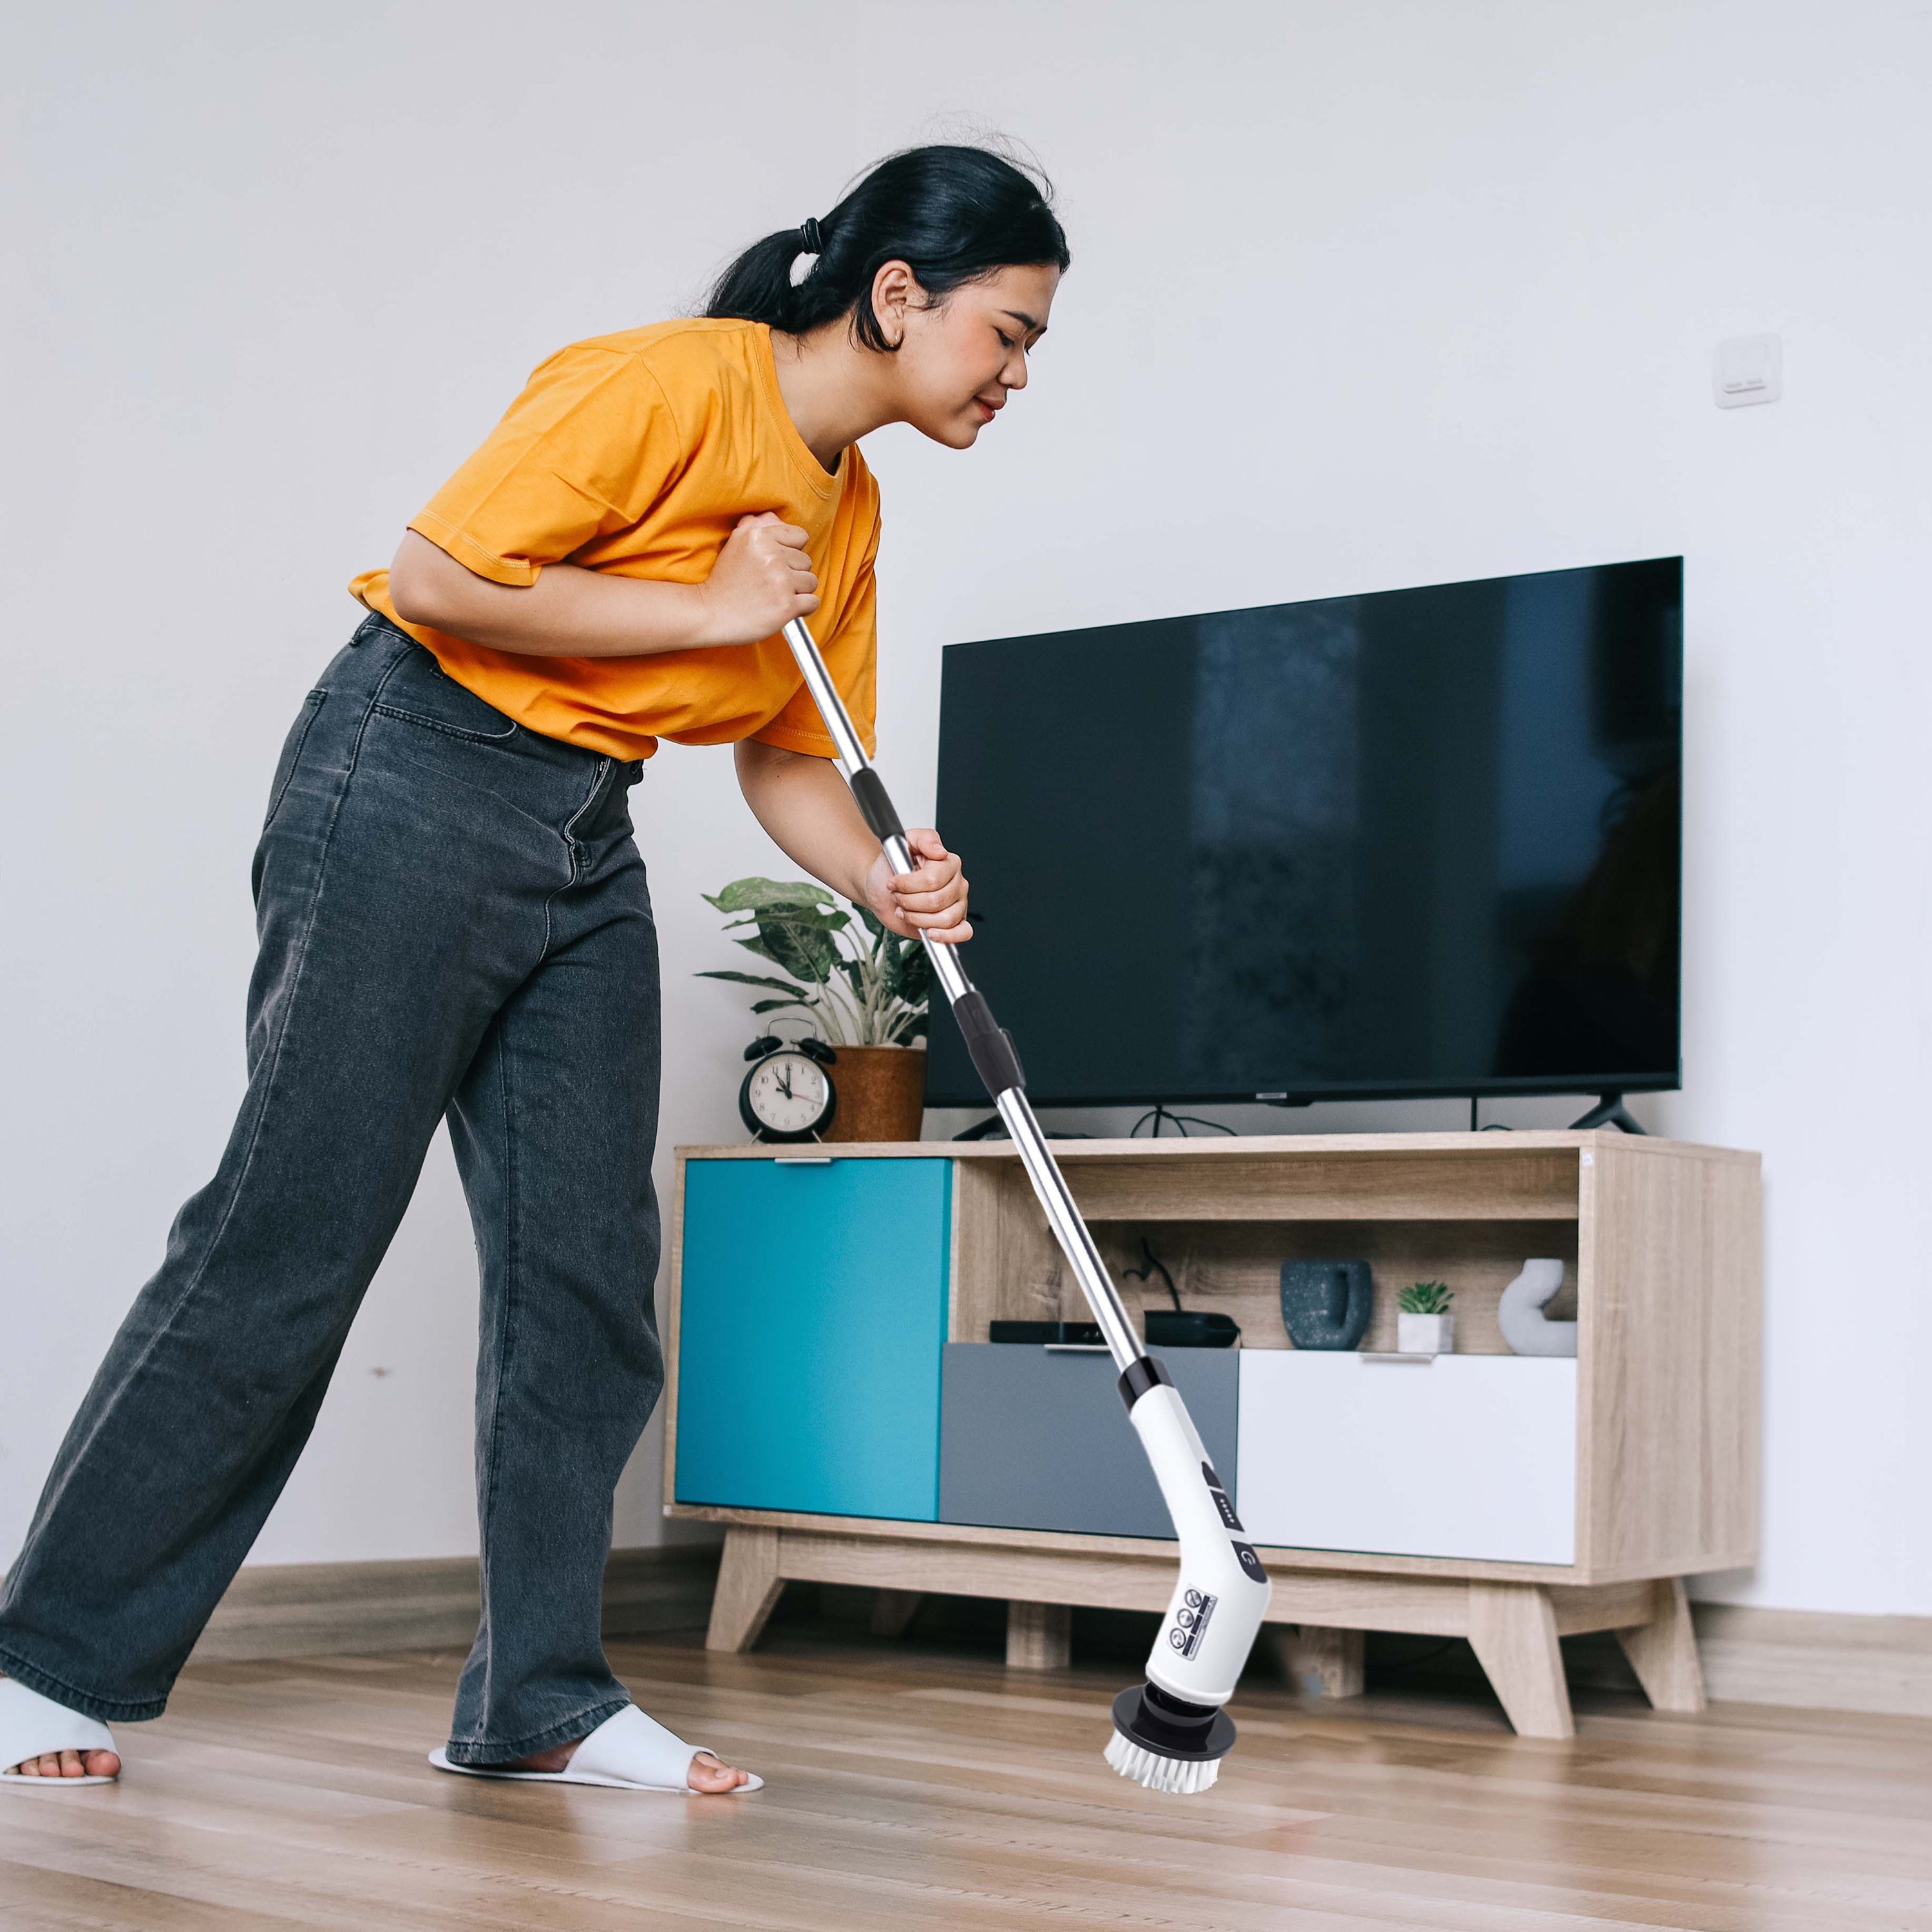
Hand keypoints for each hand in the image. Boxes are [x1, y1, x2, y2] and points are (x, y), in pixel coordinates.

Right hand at [697, 512, 819, 644]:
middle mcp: (771, 555)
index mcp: (758, 536)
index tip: (779, 563)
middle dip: (793, 573)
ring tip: (777, 595)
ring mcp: (780, 580)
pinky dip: (803, 608)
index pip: (800, 537)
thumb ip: (757, 527)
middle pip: (806, 560)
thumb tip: (777, 518)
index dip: (792, 551)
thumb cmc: (724, 582)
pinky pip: (813, 602)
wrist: (710, 613)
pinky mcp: (787, 605)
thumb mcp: (735, 543)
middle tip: (772, 583)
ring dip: (799, 591)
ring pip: (811, 581)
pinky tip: (786, 608)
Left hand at [866, 828, 970, 944]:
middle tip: (898, 896)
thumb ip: (923, 839)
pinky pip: (963, 932)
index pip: (932, 880)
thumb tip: (940, 851)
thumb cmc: (891, 867)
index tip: (893, 882)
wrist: (881, 889)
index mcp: (948, 862)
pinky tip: (931, 933)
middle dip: (909, 902)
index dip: (908, 885)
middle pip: (936, 901)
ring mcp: (958, 904)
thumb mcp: (902, 843)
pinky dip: (947, 935)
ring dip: (917, 918)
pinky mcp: (954, 923)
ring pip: (945, 919)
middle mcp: (957, 883)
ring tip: (906, 910)